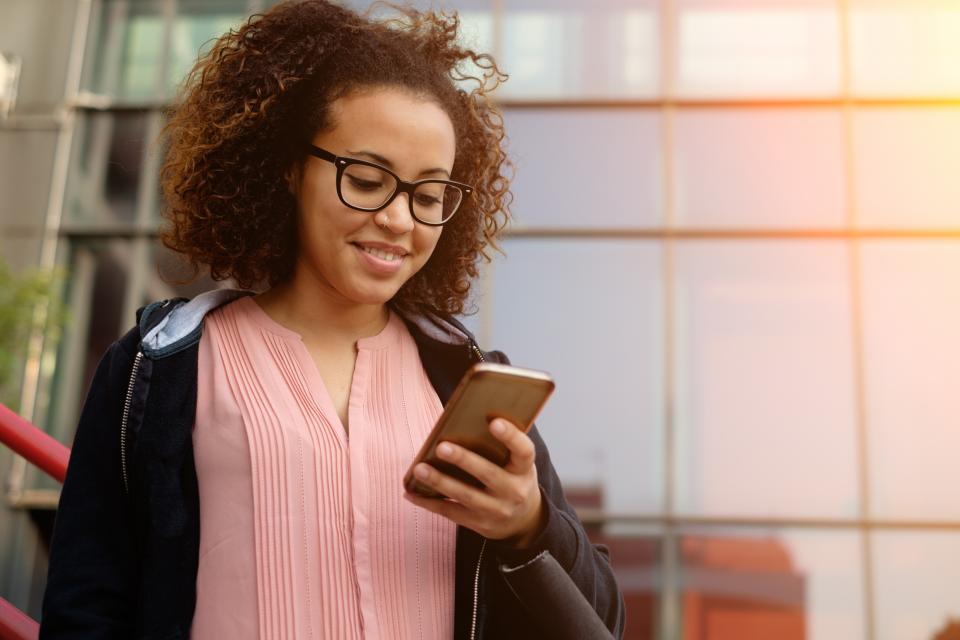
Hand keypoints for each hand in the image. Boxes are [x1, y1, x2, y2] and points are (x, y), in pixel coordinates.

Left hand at [404, 418, 545, 546]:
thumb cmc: (513, 479)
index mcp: (524, 470)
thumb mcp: (517, 464)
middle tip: (441, 447)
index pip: (524, 451)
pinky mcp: (479, 524)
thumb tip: (462, 422)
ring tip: (419, 469)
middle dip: (464, 461)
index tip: (494, 422)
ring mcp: (496, 510)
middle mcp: (514, 491)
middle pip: (488, 474)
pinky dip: (429, 502)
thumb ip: (500, 447)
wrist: (523, 522)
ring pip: (465, 496)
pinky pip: (451, 512)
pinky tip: (411, 492)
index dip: (511, 437)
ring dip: (440, 482)